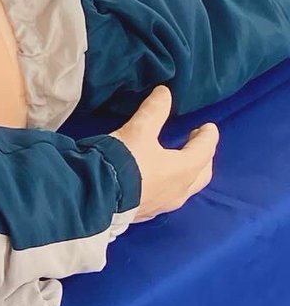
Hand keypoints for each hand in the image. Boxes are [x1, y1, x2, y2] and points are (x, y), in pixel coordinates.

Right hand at [110, 86, 217, 221]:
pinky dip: (171, 185)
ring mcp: (164, 205)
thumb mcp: (138, 130)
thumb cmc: (124, 161)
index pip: (204, 150)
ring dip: (187, 172)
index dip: (208, 136)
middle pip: (201, 173)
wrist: (96, 195)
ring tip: (178, 161)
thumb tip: (165, 92)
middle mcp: (180, 190)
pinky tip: (158, 180)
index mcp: (184, 169)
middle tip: (196, 143)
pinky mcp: (147, 213)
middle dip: (203, 157)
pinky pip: (168, 197)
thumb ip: (154, 110)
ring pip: (186, 187)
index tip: (209, 127)